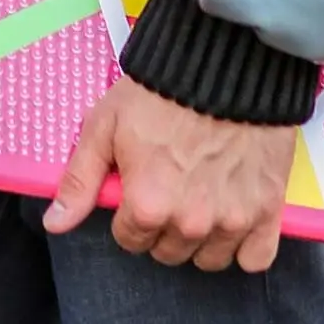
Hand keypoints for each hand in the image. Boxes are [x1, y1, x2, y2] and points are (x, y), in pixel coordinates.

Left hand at [43, 76, 292, 272]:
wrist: (225, 64)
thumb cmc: (160, 91)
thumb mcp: (104, 126)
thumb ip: (80, 181)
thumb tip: (55, 224)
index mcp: (148, 206)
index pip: (130, 239)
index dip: (129, 213)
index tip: (138, 187)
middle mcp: (191, 222)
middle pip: (169, 252)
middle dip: (162, 226)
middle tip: (169, 187)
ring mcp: (233, 220)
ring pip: (208, 259)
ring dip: (200, 238)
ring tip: (200, 199)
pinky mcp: (268, 211)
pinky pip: (256, 259)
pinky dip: (244, 246)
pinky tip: (233, 218)